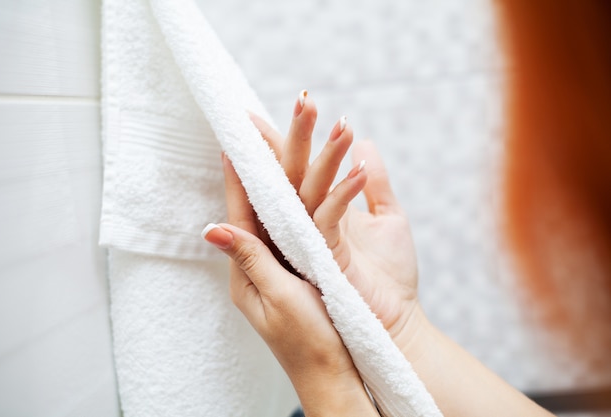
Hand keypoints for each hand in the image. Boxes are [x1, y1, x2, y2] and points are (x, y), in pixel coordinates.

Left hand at [203, 152, 377, 415]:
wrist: (333, 374)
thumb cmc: (308, 343)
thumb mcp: (279, 300)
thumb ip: (251, 261)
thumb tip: (212, 228)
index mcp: (247, 271)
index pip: (238, 214)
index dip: (236, 176)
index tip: (233, 140)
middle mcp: (258, 264)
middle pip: (255, 206)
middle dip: (257, 167)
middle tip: (254, 129)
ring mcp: (276, 266)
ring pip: (274, 213)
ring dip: (277, 178)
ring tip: (278, 143)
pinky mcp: (295, 270)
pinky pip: (292, 227)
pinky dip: (295, 201)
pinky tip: (298, 181)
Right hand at [251, 91, 422, 353]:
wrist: (395, 321)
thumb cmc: (388, 276)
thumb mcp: (387, 218)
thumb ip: (373, 183)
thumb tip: (365, 144)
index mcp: (314, 215)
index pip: (294, 171)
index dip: (287, 140)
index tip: (284, 108)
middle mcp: (303, 225)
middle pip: (291, 173)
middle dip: (294, 134)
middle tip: (301, 98)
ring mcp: (308, 240)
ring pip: (304, 188)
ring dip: (320, 152)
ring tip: (333, 118)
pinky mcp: (323, 255)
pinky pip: (327, 215)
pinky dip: (343, 188)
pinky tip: (358, 163)